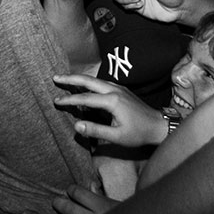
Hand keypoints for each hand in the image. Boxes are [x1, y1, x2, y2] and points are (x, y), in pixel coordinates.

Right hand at [53, 73, 167, 146]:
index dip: (69, 100)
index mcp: (113, 101)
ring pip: (95, 80)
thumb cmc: (139, 133)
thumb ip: (96, 130)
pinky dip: (89, 82)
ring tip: (65, 79)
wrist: (158, 125)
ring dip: (79, 79)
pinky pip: (102, 83)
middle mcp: (115, 90)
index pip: (85, 98)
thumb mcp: (117, 136)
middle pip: (89, 80)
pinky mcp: (122, 90)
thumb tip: (76, 125)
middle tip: (56, 77)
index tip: (56, 101)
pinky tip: (84, 86)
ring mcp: (119, 88)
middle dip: (71, 78)